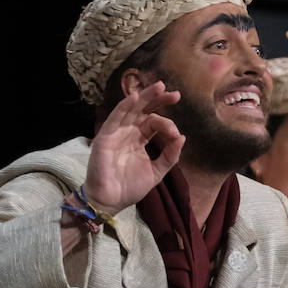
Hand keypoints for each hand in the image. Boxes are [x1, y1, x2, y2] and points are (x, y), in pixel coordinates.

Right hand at [84, 82, 184, 213]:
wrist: (111, 201)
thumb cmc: (130, 187)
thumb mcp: (157, 171)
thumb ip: (170, 155)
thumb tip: (182, 137)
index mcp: (139, 139)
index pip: (153, 122)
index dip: (167, 123)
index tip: (175, 134)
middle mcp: (128, 133)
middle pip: (143, 110)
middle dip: (158, 100)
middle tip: (175, 94)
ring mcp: (116, 133)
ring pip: (130, 109)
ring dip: (143, 97)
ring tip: (159, 87)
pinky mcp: (105, 137)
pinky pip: (114, 118)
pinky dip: (124, 107)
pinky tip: (134, 97)